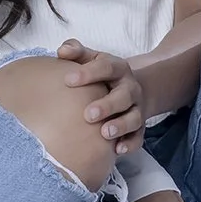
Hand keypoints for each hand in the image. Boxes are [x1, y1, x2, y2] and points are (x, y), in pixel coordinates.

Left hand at [56, 39, 144, 154]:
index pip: (106, 67)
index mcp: (117, 68)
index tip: (68, 80)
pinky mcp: (138, 127)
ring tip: (104, 133)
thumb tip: (62, 51)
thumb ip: (77, 52)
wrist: (132, 88)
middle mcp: (130, 88)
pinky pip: (138, 137)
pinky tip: (117, 150)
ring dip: (120, 126)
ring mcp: (136, 108)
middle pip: (123, 96)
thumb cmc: (102, 74)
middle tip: (88, 114)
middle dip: (107, 105)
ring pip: (134, 118)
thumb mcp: (92, 59)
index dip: (89, 73)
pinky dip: (130, 144)